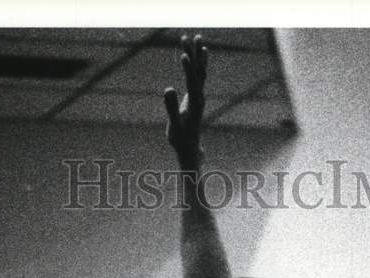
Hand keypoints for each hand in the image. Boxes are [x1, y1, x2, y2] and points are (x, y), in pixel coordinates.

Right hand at [163, 33, 206, 165]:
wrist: (190, 148)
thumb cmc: (180, 139)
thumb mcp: (174, 126)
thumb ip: (171, 108)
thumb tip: (168, 90)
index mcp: (194, 105)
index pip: (192, 83)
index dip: (188, 69)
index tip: (184, 54)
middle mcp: (200, 97)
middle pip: (198, 73)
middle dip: (193, 54)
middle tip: (187, 36)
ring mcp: (199, 95)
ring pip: (200, 71)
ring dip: (197, 54)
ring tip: (196, 36)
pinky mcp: (197, 95)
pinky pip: (199, 75)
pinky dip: (199, 62)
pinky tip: (201, 51)